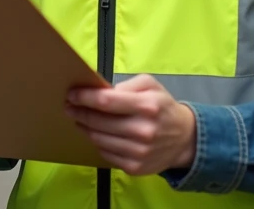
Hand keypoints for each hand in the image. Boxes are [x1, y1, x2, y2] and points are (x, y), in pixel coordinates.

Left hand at [66, 74, 195, 175]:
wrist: (184, 139)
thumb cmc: (163, 107)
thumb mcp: (150, 86)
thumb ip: (126, 85)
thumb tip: (101, 92)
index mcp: (147, 106)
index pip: (106, 101)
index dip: (84, 98)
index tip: (71, 95)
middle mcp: (143, 131)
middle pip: (99, 122)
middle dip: (79, 112)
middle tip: (69, 107)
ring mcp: (138, 152)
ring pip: (99, 139)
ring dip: (85, 128)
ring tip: (79, 120)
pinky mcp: (134, 167)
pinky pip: (106, 154)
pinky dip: (98, 143)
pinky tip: (97, 134)